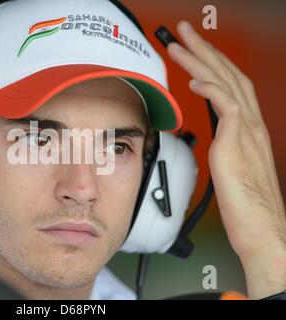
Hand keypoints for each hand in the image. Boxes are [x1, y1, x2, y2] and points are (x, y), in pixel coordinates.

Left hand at [167, 20, 285, 298]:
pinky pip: (227, 107)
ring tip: (179, 44)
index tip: (193, 50)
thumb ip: (225, 146)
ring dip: (201, 60)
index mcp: (247, 128)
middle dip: (204, 49)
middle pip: (228, 75)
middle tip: (183, 32)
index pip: (229, 84)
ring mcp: (246, 132)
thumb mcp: (232, 166)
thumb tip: (213, 139)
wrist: (260, 227)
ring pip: (225, 83)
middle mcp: (250, 124)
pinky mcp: (237, 144)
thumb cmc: (245, 203)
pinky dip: (211, 89)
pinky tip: (195, 79)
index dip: (212, 64)